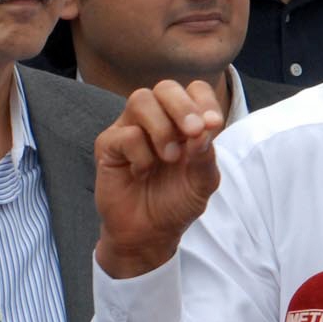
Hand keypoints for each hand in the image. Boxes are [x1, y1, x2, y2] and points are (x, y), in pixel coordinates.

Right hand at [94, 81, 222, 278]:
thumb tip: (203, 130)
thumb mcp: (202, 182)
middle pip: (166, 88)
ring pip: (141, 100)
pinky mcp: (109, 145)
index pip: (194, 90)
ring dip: (161, 128)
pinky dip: (141, 154)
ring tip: (169, 158)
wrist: (148, 234)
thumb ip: (206, 155)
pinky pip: (125, 134)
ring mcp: (130, 128)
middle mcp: (157, 119)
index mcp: (184, 121)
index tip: (213, 125)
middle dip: (183, 107)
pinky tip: (141, 173)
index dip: (205, 101)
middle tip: (193, 132)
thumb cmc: (175, 203)